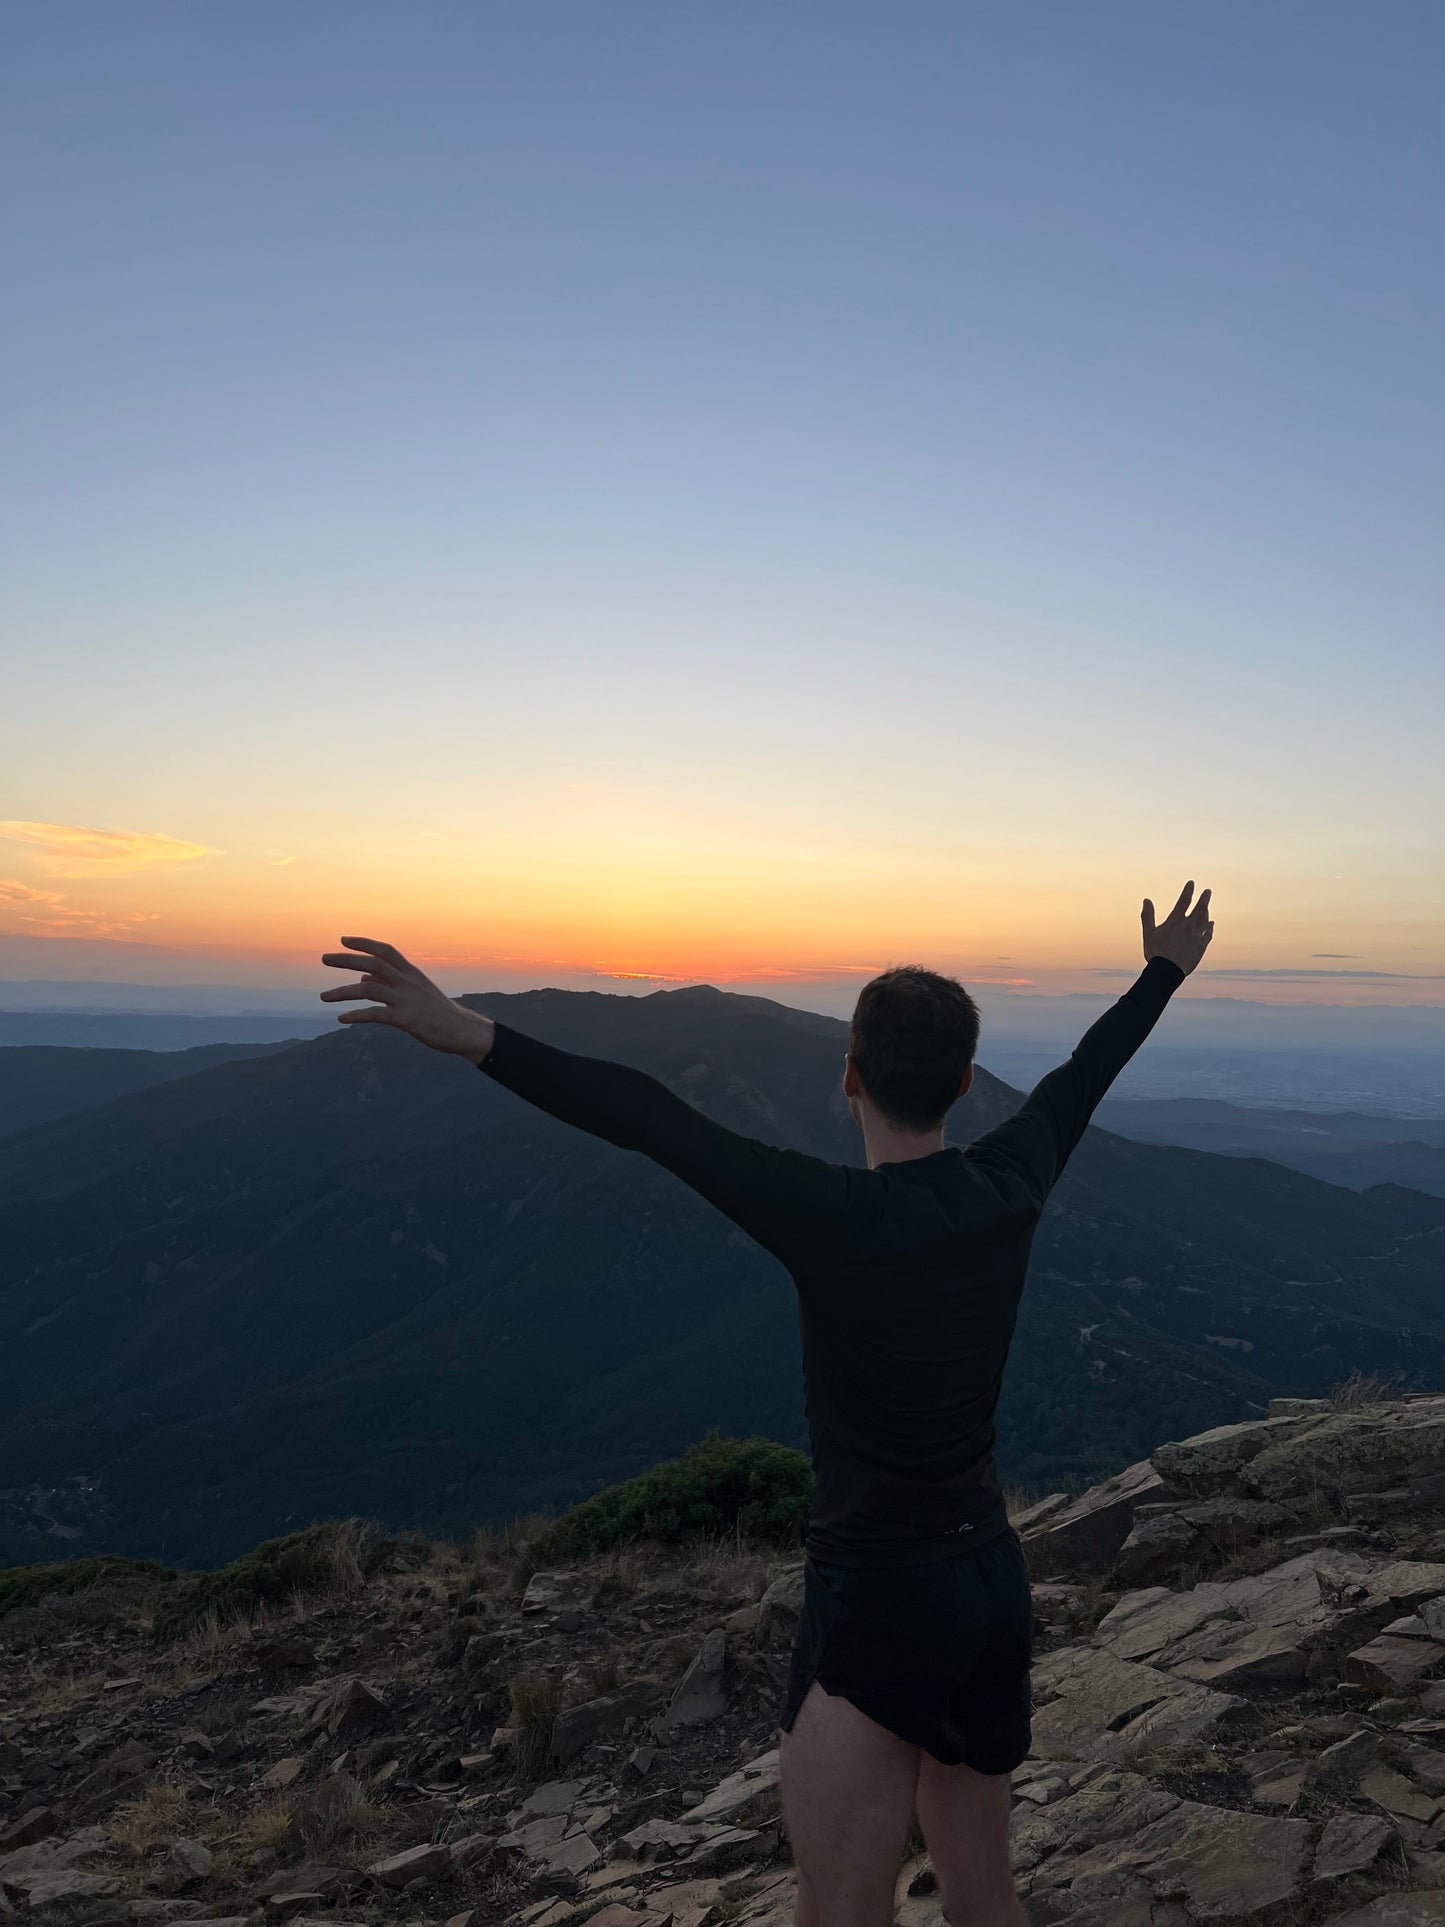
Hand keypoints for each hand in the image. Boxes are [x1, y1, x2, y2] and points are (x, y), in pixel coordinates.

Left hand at [319, 937, 494, 1062]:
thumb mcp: (415, 992)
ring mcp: (407, 1000)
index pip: (385, 950)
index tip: (343, 939)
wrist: (462, 1030)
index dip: (364, 943)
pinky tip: (342, 1019)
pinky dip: (356, 1015)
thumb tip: (363, 979)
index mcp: (411, 973)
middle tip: (324, 958)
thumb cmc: (437, 1012)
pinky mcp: (406, 1019)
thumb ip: (388, 983)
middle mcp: (407, 982)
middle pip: (373, 964)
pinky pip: (375, 1014)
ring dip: (342, 991)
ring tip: (323, 997)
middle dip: (346, 960)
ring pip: (368, 989)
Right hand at [1141, 880, 1213, 976]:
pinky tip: (1211, 925)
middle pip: (1200, 909)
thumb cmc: (1156, 952)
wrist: (1168, 971)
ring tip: (1207, 907)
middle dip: (1204, 898)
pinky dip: (1210, 928)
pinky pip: (1208, 935)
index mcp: (1176, 921)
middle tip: (1208, 891)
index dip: (1188, 890)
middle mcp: (1189, 926)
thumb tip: (1146, 900)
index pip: (1184, 901)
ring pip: (1205, 921)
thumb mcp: (1148, 933)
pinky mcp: (1201, 947)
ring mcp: (1196, 936)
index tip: (1192, 883)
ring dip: (1207, 912)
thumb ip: (1148, 915)